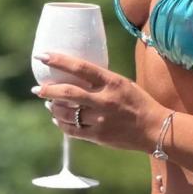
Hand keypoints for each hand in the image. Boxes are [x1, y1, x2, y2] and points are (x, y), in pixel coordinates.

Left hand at [32, 53, 165, 152]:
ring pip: (67, 113)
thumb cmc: (139, 103)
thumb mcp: (123, 83)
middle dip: (48, 90)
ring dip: (53, 108)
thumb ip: (101, 81)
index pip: (80, 67)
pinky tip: (58, 120)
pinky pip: (72, 130)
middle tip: (37, 89)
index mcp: (112, 82)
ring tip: (49, 104)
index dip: (58, 61)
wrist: (155, 129)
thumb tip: (76, 76)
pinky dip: (61, 124)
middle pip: (68, 93)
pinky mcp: (99, 136)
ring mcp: (101, 120)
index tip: (42, 56)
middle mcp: (105, 100)